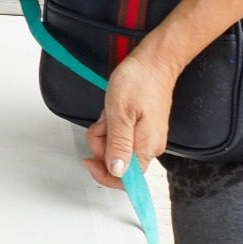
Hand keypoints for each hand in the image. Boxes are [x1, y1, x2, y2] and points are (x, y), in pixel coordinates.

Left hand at [83, 47, 179, 189]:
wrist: (153, 63)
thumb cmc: (139, 82)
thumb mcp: (120, 113)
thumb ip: (118, 145)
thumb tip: (117, 172)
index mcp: (147, 147)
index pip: (127, 180)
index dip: (105, 175)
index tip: (89, 160)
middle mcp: (149, 147)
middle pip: (116, 163)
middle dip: (101, 145)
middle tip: (103, 123)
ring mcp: (144, 138)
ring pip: (114, 148)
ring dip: (104, 133)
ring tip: (109, 114)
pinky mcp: (140, 129)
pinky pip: (118, 136)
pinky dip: (109, 127)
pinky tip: (112, 113)